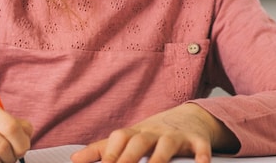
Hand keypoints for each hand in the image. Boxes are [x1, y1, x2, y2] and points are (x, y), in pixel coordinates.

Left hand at [70, 103, 237, 162]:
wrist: (190, 117)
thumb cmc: (153, 133)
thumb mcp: (129, 138)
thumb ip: (102, 150)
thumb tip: (74, 159)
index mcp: (135, 133)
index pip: (118, 140)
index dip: (108, 154)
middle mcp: (154, 132)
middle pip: (139, 141)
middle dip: (128, 158)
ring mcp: (176, 135)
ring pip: (167, 145)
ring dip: (160, 158)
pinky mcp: (196, 140)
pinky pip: (200, 147)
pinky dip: (201, 155)